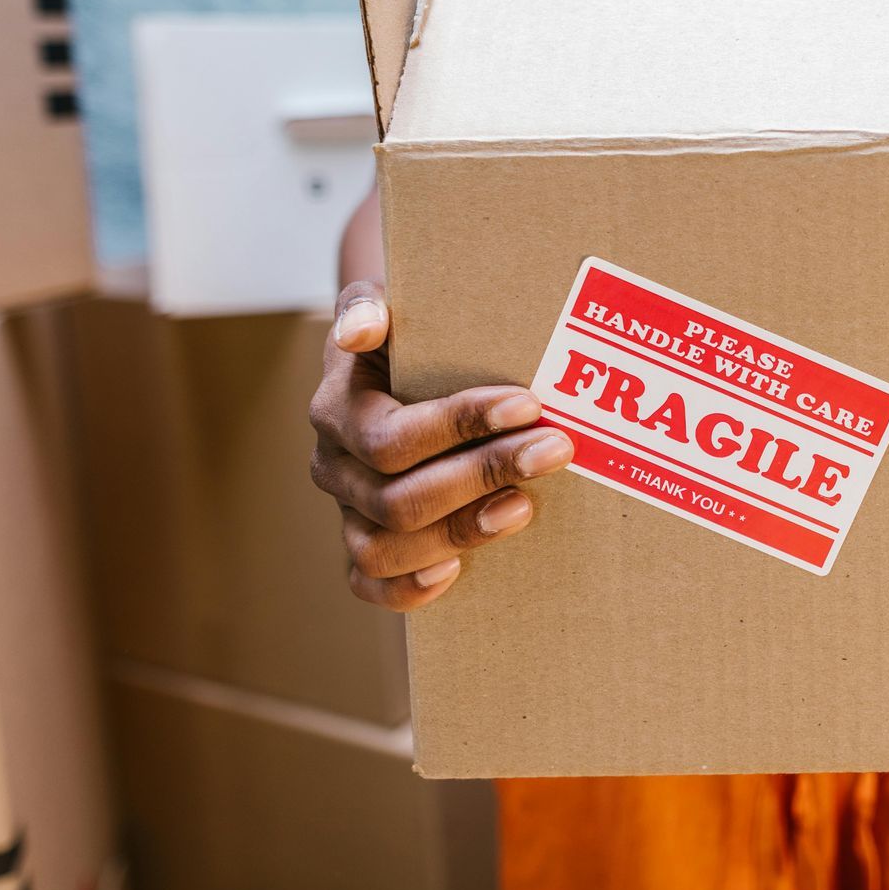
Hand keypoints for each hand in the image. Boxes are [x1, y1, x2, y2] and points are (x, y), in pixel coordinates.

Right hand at [308, 279, 573, 610]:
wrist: (391, 361)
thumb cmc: (403, 331)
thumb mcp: (385, 301)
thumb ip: (370, 306)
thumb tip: (362, 329)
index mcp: (337, 410)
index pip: (391, 438)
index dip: (459, 426)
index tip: (528, 404)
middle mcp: (334, 466)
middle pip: (397, 498)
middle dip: (483, 474)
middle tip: (554, 450)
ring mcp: (347, 510)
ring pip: (384, 548)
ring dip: (460, 532)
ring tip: (524, 507)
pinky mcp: (365, 542)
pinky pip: (369, 584)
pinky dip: (408, 588)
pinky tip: (457, 572)